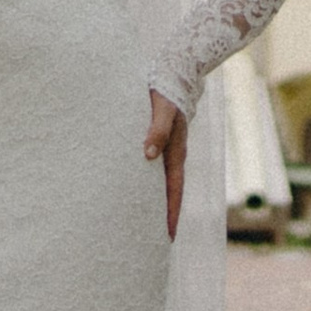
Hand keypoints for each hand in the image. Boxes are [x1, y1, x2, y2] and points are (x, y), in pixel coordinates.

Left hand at [145, 88, 187, 240]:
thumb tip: (148, 155)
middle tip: (152, 241)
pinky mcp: (156, 141)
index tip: (168, 236)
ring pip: (159, 183)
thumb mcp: (163, 109)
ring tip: (141, 222)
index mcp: (176, 152)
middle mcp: (172, 155)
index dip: (171, 214)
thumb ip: (157, 130)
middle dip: (162, 216)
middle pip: (168, 193)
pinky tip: (133, 189)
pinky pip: (152, 169)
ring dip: (153, 201)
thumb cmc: (167, 90)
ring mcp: (165, 150)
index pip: (174, 191)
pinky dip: (145, 183)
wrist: (176, 70)